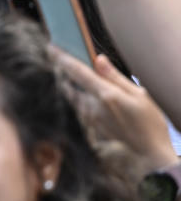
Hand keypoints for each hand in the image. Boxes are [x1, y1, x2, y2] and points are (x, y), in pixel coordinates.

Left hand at [55, 50, 176, 175]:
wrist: (148, 154)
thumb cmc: (149, 123)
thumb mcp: (139, 95)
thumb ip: (115, 77)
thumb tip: (99, 59)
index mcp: (105, 95)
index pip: (77, 71)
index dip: (62, 58)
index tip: (50, 47)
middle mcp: (92, 106)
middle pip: (69, 83)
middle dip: (62, 69)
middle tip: (57, 55)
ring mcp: (89, 117)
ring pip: (72, 95)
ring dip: (68, 82)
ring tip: (67, 70)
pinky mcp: (90, 125)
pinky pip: (77, 105)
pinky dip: (75, 94)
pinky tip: (80, 90)